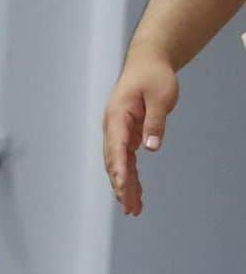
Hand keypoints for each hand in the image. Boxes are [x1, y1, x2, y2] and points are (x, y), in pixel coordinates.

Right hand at [103, 55, 178, 215]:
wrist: (147, 63)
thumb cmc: (152, 76)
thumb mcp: (160, 96)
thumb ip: (155, 122)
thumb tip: (150, 148)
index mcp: (117, 117)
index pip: (116, 148)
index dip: (118, 170)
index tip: (123, 188)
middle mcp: (113, 128)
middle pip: (113, 162)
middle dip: (121, 186)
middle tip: (129, 208)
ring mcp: (119, 134)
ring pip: (119, 166)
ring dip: (125, 187)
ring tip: (134, 210)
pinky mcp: (127, 137)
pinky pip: (127, 161)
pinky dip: (132, 178)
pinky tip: (136, 195)